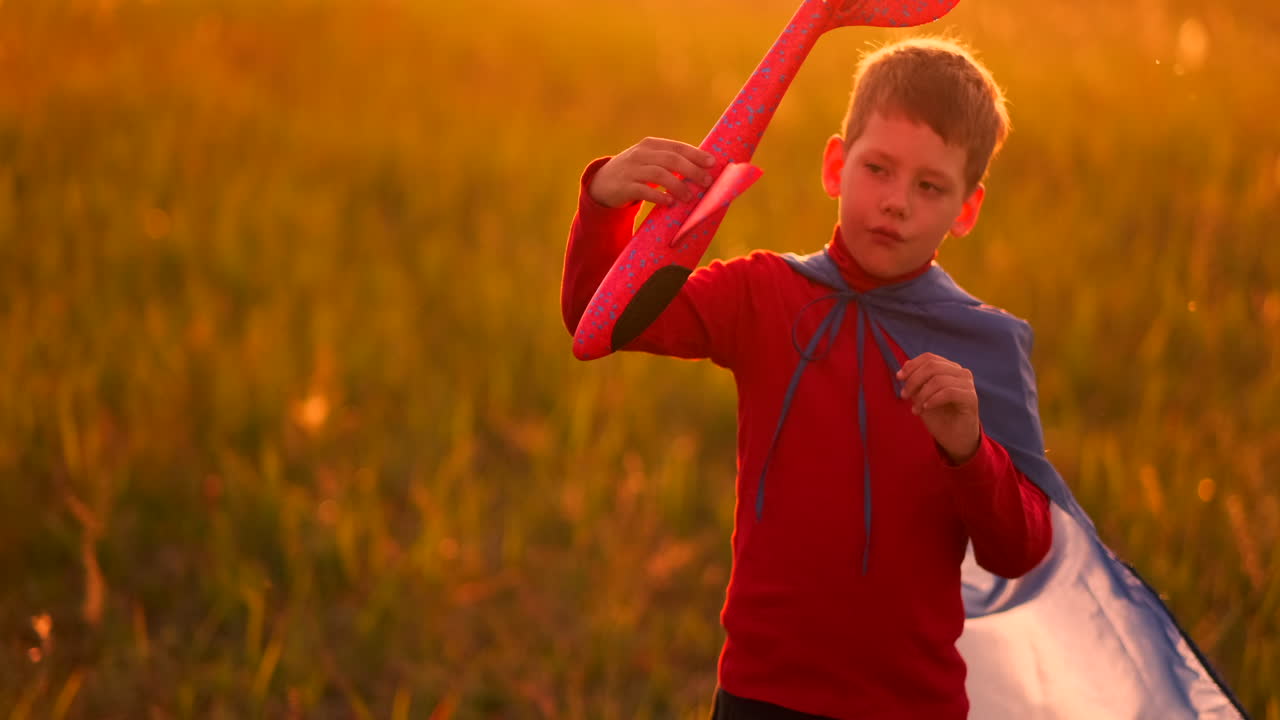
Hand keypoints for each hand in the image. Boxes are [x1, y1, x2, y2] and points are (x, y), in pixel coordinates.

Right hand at [588, 137, 715, 208]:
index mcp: (651, 145)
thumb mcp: (649, 160)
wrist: (601, 183)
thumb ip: (669, 161)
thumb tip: (703, 169)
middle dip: (692, 170)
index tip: (712, 163)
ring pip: (659, 174)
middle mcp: (641, 154)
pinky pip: (644, 191)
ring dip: (678, 186)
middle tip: (706, 182)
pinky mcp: (624, 186)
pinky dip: (659, 196)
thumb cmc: (635, 172)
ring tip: (690, 197)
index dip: (696, 154)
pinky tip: (670, 203)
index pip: (677, 147)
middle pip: (671, 159)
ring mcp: (631, 169)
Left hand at [896, 352, 980, 463]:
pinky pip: (949, 392)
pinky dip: (933, 399)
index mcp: (949, 369)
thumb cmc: (939, 417)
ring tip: (915, 409)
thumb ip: (916, 380)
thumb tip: (906, 363)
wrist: (954, 439)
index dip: (912, 366)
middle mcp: (960, 373)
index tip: (899, 378)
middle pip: (932, 366)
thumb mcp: (922, 396)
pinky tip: (925, 408)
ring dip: (922, 394)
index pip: (929, 358)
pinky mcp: (971, 398)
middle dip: (914, 380)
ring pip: (939, 379)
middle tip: (904, 396)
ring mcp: (967, 384)